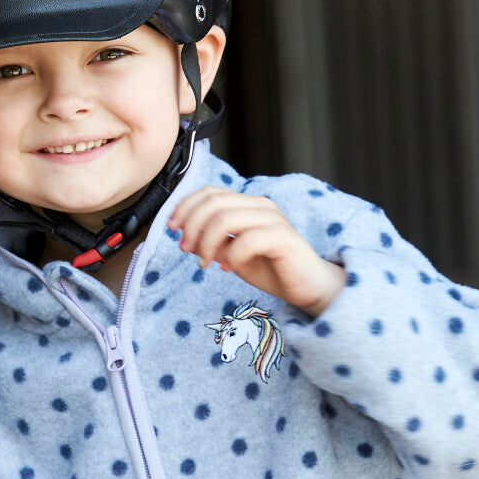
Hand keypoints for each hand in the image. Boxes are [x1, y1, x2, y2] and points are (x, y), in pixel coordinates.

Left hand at [169, 188, 344, 314]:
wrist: (306, 286)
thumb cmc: (270, 268)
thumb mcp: (232, 254)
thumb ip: (213, 241)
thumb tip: (186, 236)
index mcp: (247, 204)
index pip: (209, 192)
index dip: (185, 207)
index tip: (172, 228)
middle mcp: (260, 206)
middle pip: (213, 202)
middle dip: (191, 226)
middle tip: (186, 249)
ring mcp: (273, 219)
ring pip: (225, 218)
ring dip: (207, 242)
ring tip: (205, 263)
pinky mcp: (283, 237)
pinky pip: (246, 240)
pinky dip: (231, 255)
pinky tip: (229, 268)